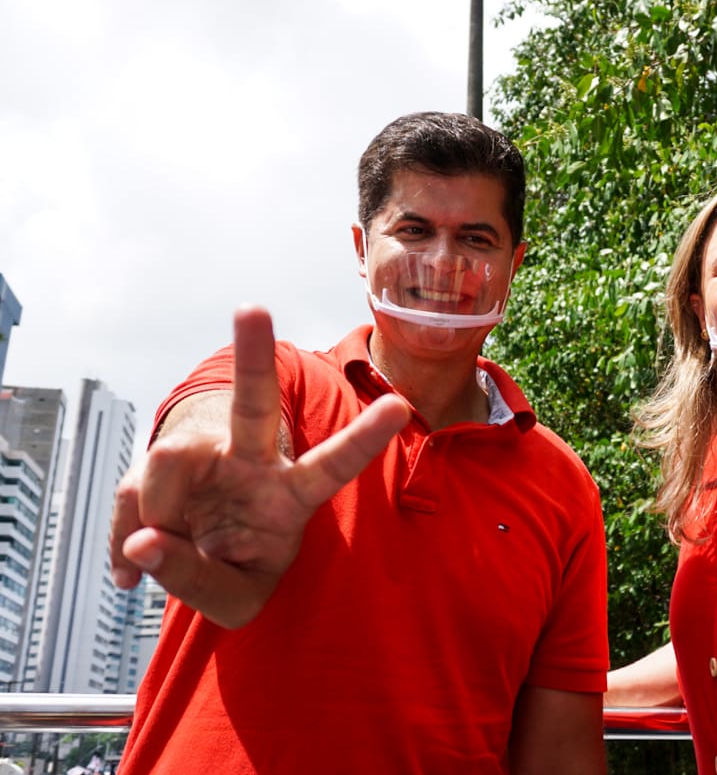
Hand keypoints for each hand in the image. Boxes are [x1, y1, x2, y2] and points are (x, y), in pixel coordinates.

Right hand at [109, 306, 409, 627]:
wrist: (200, 560)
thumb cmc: (238, 571)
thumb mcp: (234, 598)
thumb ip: (194, 577)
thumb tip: (143, 544)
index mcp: (292, 497)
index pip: (331, 466)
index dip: (364, 439)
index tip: (401, 405)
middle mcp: (254, 462)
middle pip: (254, 406)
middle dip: (254, 358)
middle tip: (252, 309)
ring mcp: (206, 455)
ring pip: (168, 460)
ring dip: (153, 518)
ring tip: (161, 559)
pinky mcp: (164, 462)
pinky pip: (132, 493)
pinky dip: (125, 538)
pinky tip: (130, 569)